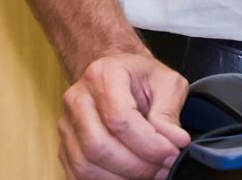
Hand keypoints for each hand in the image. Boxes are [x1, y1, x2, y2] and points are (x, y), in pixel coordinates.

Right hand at [57, 49, 190, 179]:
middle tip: (162, 168)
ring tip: (150, 173)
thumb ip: (170, 112)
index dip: (148, 143)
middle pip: (98, 146)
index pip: (120, 119)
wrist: (116, 72)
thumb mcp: (167, 82)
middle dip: (136, 165)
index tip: (171, 153)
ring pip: (86, 165)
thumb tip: (175, 141)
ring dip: (122, 177)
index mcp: (104, 76)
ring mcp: (67, 125)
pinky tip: (129, 177)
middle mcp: (78, 99)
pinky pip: (78, 174)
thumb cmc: (140, 76)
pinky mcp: (65, 146)